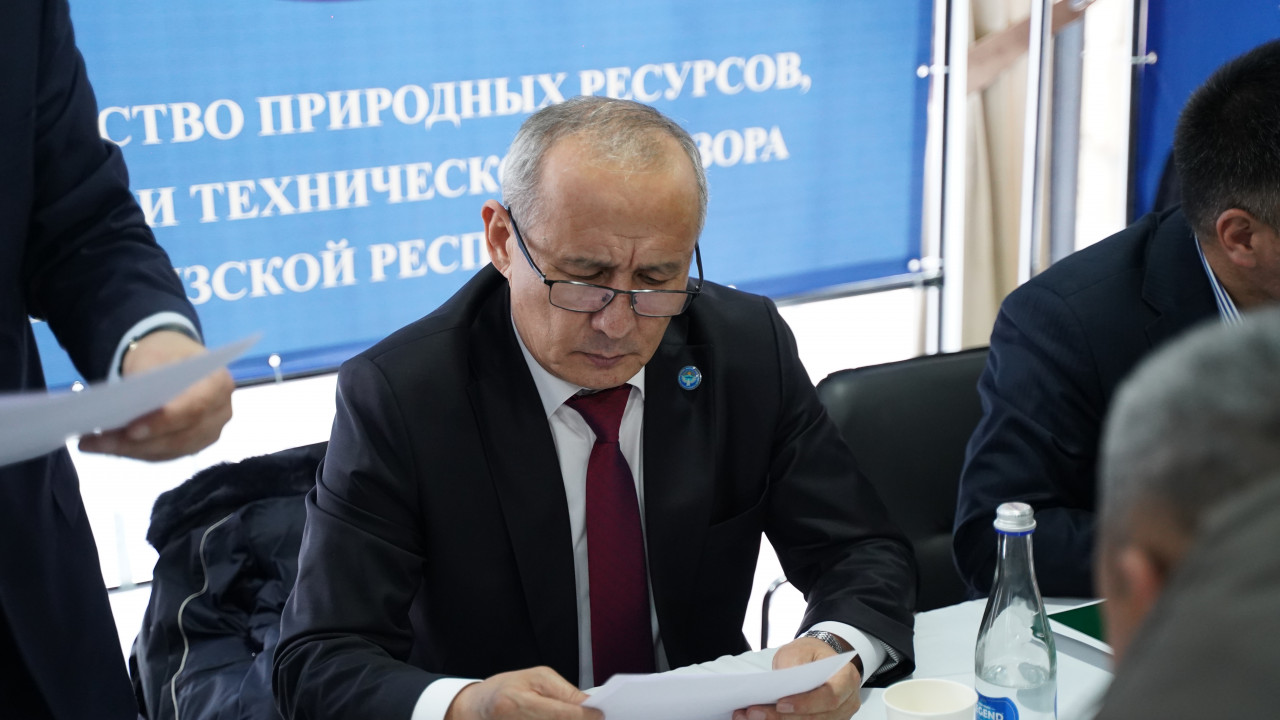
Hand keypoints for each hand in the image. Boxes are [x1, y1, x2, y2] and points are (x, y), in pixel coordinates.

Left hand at [79, 330, 233, 460]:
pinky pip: (163, 455)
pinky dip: (133, 453)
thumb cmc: (165, 355)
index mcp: (218, 384)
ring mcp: (209, 433)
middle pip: (181, 436)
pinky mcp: (193, 446)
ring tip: (92, 444)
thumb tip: (125, 405)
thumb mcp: (153, 354)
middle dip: (138, 442)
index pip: (194, 408)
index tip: (131, 429)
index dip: (164, 422)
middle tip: (98, 441)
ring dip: (130, 450)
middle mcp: (220, 413)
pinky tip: (106, 447)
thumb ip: (144, 377)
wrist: (174, 361)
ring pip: (169, 450)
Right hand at [444, 667, 602, 719]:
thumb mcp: (536, 678)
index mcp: (517, 702)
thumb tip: (590, 704)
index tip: (602, 714)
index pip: (561, 714)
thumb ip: (564, 692)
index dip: (585, 716)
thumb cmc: (507, 688)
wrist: (478, 707)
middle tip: (596, 717)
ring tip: (581, 718)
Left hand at [733, 637, 862, 719]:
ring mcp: (838, 717)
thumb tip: (780, 686)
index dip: (806, 703)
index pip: (830, 696)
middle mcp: (847, 702)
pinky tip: (760, 719)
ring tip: (750, 717)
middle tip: (754, 713)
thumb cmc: (811, 654)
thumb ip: (792, 665)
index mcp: (846, 678)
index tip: (780, 704)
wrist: (818, 660)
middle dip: (784, 718)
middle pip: (817, 718)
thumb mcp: (800, 650)